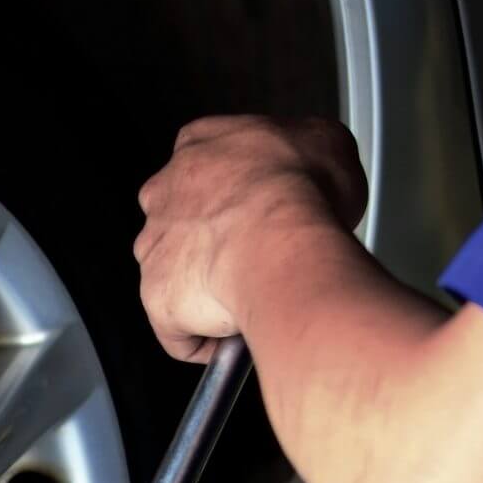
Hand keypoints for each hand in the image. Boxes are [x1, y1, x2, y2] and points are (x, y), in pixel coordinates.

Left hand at [133, 115, 368, 361]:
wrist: (282, 242)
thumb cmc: (303, 192)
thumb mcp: (327, 143)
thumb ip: (305, 150)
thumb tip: (315, 161)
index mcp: (200, 146)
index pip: (206, 166)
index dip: (238, 193)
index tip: (263, 208)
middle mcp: (165, 194)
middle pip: (183, 219)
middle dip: (217, 240)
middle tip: (260, 254)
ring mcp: (155, 247)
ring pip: (176, 273)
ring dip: (209, 287)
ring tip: (251, 296)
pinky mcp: (156, 298)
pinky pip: (176, 330)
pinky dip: (202, 339)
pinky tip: (234, 335)